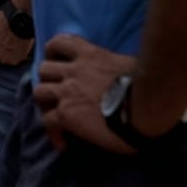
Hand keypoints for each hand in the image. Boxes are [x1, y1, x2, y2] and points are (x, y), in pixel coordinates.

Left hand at [33, 33, 137, 152]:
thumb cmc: (147, 85)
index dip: (53, 52)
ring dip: (46, 103)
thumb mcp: (128, 63)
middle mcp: (74, 70)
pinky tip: (63, 144)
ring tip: (56, 116)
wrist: (146, 106)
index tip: (56, 60)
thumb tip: (120, 72)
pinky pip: (48, 121)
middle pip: (44, 68)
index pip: (60, 42)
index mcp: (90, 55)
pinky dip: (53, 132)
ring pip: (39, 92)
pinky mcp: (67, 114)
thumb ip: (114, 64)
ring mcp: (67, 91)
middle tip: (58, 94)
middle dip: (48, 80)